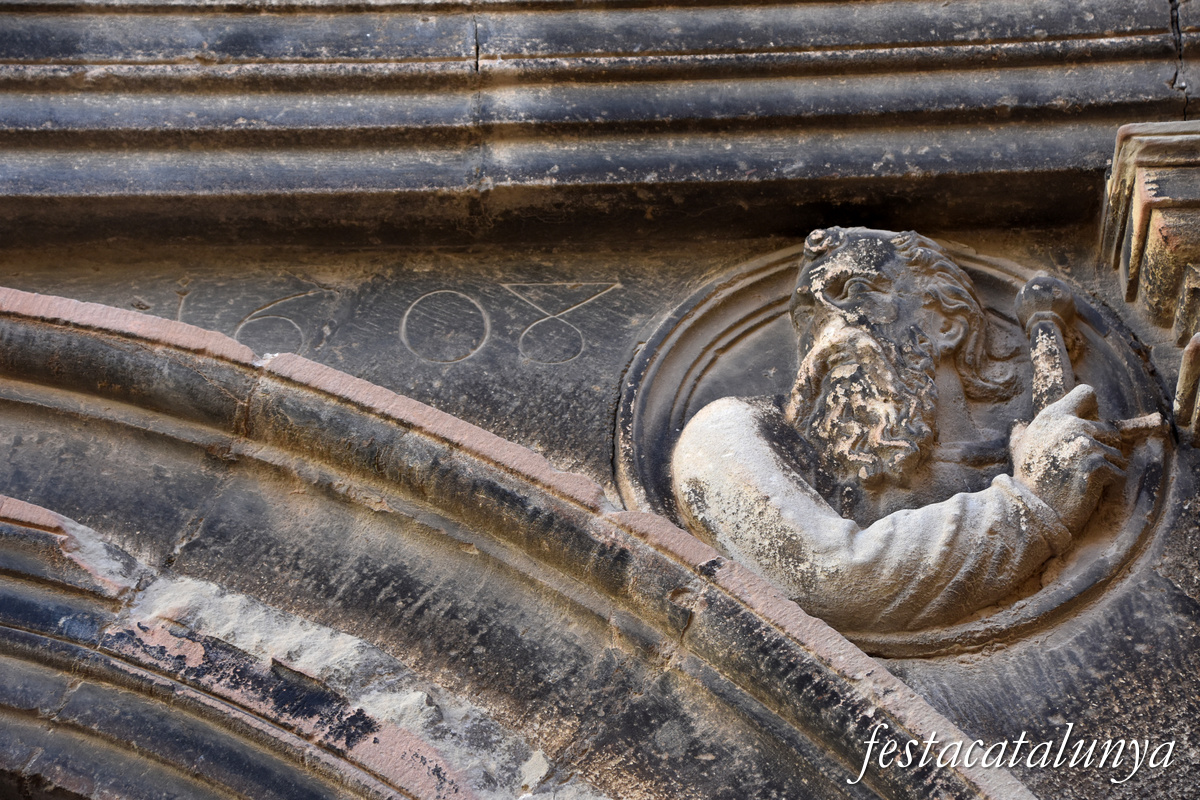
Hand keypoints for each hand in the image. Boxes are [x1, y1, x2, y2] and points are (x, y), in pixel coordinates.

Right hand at [1011, 384, 1125, 532]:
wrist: (1032, 510)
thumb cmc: (1027, 481)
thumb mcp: (1021, 448)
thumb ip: (1026, 432)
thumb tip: (1020, 425)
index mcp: (1052, 415)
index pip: (1086, 393)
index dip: (1091, 410)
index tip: (1086, 428)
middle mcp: (1070, 424)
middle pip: (1109, 429)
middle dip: (1101, 449)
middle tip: (1080, 469)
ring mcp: (1085, 444)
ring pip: (1117, 454)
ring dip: (1106, 469)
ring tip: (1082, 482)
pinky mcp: (1097, 465)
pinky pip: (1118, 473)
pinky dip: (1109, 485)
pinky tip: (1088, 492)